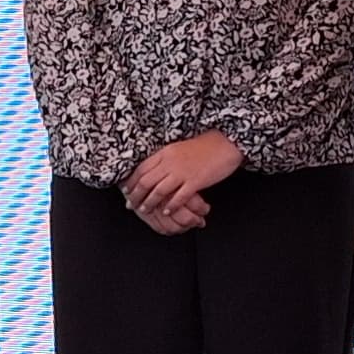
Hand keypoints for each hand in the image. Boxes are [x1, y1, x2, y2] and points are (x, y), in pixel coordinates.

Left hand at [125, 132, 242, 233]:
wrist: (226, 142)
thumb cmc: (205, 145)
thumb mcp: (179, 148)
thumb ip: (166, 158)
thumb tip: (153, 169)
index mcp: (165, 152)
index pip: (141, 169)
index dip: (132, 182)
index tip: (127, 191)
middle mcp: (170, 162)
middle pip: (146, 181)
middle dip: (136, 195)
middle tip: (131, 205)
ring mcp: (183, 172)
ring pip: (159, 191)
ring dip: (150, 202)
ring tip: (145, 210)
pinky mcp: (196, 181)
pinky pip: (179, 197)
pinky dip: (171, 206)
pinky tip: (167, 211)